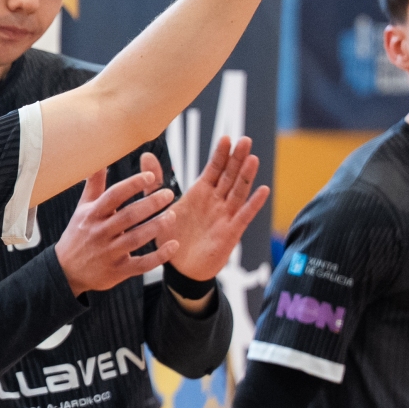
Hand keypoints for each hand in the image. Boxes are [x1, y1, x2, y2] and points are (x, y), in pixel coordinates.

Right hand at [54, 165, 178, 296]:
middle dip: (151, 203)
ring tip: (172, 215)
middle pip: (129, 216)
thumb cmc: (78, 234)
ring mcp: (109, 253)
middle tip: (169, 194)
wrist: (66, 271)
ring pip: (136, 238)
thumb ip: (94, 185)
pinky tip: (173, 245)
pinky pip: (141, 264)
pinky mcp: (118, 271)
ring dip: (157, 226)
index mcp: (93, 215)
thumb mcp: (83, 209)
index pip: (114, 196)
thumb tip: (100, 161)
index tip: (150, 177)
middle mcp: (100, 233)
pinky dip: (159, 256)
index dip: (132, 185)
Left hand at [154, 137, 270, 281]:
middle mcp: (216, 201)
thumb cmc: (172, 237)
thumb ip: (154, 183)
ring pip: (238, 192)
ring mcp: (225, 216)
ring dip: (246, 176)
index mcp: (200, 193)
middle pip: (229, 176)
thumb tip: (146, 155)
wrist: (179, 269)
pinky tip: (262, 190)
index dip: (220, 155)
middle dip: (237, 158)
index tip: (225, 138)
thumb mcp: (161, 208)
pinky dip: (253, 204)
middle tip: (244, 140)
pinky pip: (244, 216)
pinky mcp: (230, 233)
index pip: (213, 169)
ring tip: (253, 159)